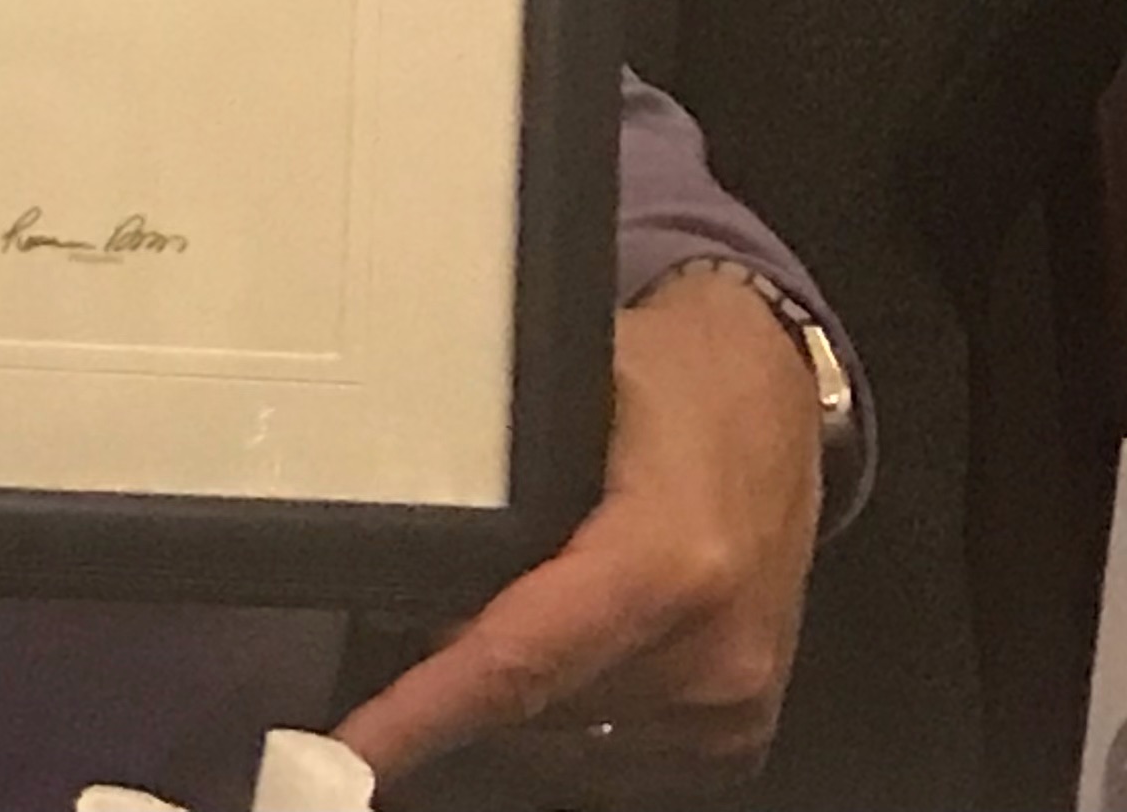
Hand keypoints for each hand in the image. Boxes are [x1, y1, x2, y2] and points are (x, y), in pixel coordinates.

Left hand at [333, 267, 823, 795]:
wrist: (774, 389)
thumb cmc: (668, 374)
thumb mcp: (566, 391)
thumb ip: (496, 474)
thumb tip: (398, 541)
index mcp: (668, 560)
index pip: (518, 663)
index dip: (424, 714)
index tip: (352, 753)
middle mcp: (712, 648)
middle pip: (533, 706)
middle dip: (460, 675)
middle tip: (427, 603)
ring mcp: (734, 699)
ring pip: (567, 736)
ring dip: (519, 695)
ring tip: (502, 611)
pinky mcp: (742, 724)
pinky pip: (616, 748)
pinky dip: (569, 710)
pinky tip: (561, 648)